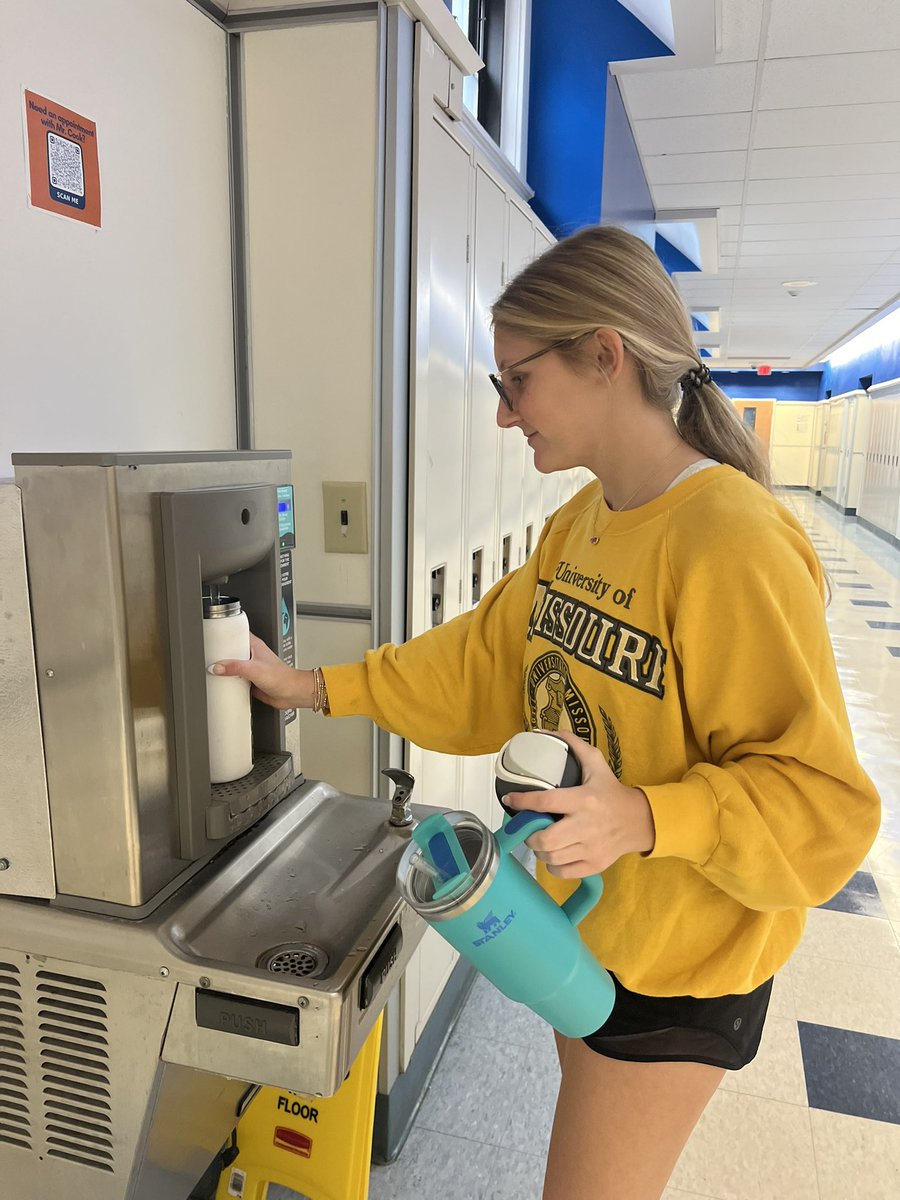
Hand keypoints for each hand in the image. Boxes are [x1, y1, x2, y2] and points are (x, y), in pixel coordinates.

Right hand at [209, 633, 314, 709]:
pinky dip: (229, 680)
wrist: (291, 693)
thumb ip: (235, 667)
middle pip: (231, 651)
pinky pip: (235, 679)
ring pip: (232, 665)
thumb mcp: (254, 669)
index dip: (223, 634)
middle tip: (207, 656)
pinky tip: (222, 683)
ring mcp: (250, 667)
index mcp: (254, 645)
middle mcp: (251, 655)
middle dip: (220, 654)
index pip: (235, 634)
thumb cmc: (282, 677)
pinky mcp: (250, 680)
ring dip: (224, 669)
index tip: (210, 636)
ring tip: (211, 670)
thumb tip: (217, 667)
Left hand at [502, 730, 655, 876]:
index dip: (522, 802)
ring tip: (541, 840)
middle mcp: (586, 825)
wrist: (639, 821)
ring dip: (539, 850)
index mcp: (584, 799)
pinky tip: (554, 855)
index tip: (509, 799)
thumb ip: (571, 744)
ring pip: (551, 857)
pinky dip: (552, 865)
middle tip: (529, 828)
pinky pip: (562, 872)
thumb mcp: (596, 763)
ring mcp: (591, 848)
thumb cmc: (611, 792)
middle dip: (530, 836)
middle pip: (545, 839)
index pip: (545, 802)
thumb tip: (541, 732)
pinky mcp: (594, 865)